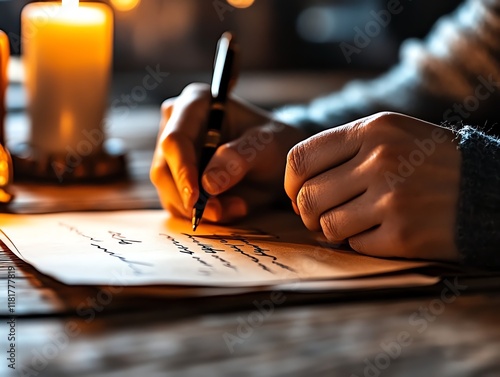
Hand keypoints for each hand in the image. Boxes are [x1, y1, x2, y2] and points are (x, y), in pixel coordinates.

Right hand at [151, 83, 305, 222]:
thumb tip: (207, 184)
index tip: (196, 198)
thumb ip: (238, 159)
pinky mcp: (176, 178)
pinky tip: (231, 208)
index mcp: (195, 103)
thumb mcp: (265, 146)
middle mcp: (176, 125)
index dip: (183, 170)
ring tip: (238, 206)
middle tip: (222, 211)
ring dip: (200, 209)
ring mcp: (173, 154)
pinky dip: (202, 215)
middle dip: (191, 197)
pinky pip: (178, 204)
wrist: (277, 160)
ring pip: (168, 191)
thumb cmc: (272, 143)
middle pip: (164, 168)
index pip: (176, 139)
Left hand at [284, 112, 460, 261]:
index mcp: (372, 130)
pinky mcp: (403, 234)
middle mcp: (380, 161)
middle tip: (318, 215)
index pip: (301, 158)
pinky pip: (354, 245)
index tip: (297, 192)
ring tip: (349, 223)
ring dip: (331, 230)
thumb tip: (295, 188)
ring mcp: (392, 199)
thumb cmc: (428, 160)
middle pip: (308, 197)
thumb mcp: (390, 133)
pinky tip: (378, 231)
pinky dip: (359, 242)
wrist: (487, 188)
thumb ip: (342, 149)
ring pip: (327, 225)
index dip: (290, 182)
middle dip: (306, 212)